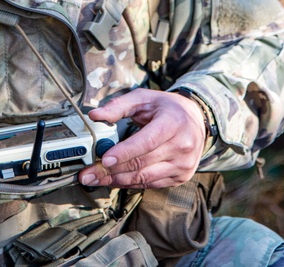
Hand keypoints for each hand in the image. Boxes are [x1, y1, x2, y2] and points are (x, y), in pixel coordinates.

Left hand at [79, 88, 206, 188]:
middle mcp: (182, 146)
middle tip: (88, 174)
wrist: (196, 120)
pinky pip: (150, 184)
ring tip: (96, 179)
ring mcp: (183, 164)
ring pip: (144, 179)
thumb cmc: (167, 108)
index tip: (104, 159)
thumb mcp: (144, 98)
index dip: (124, 152)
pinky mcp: (180, 177)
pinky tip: (114, 179)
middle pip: (142, 164)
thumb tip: (94, 115)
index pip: (147, 142)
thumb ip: (118, 106)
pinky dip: (129, 183)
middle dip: (111, 170)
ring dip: (117, 180)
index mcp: (173, 123)